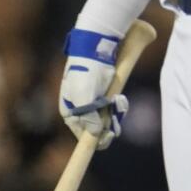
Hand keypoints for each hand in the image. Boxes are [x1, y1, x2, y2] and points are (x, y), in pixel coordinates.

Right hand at [59, 28, 127, 149]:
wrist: (96, 49)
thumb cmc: (86, 73)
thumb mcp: (84, 99)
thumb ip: (89, 120)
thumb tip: (96, 134)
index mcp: (70, 113)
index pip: (82, 136)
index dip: (94, 141)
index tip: (107, 139)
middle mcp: (81, 110)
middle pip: (96, 129)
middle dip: (108, 126)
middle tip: (116, 119)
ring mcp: (94, 102)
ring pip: (107, 119)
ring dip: (115, 115)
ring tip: (118, 101)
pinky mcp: (105, 94)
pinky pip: (113, 108)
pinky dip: (118, 106)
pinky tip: (120, 98)